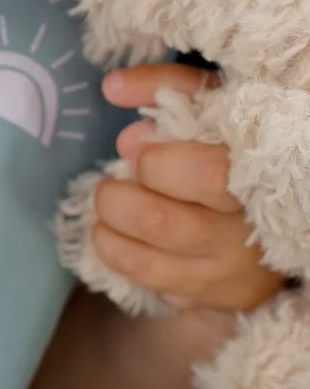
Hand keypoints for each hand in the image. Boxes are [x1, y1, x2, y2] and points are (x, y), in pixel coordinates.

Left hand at [92, 63, 284, 313]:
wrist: (281, 208)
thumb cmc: (235, 145)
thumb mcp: (212, 103)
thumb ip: (163, 88)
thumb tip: (112, 88)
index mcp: (251, 178)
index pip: (202, 175)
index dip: (155, 161)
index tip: (137, 152)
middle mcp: (245, 234)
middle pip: (159, 223)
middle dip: (116, 198)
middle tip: (110, 183)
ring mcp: (230, 274)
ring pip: (146, 265)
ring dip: (107, 233)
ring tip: (108, 209)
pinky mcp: (215, 300)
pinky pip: (152, 286)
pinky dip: (125, 259)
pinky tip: (125, 237)